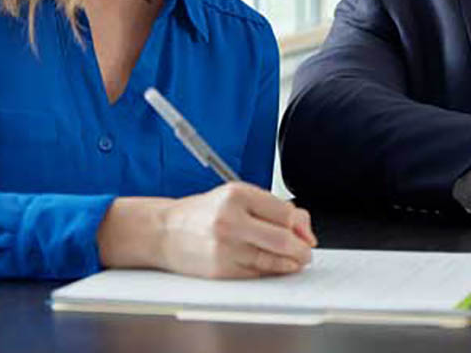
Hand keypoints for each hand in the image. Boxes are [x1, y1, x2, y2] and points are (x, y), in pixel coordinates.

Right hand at [99, 182, 317, 277]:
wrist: (164, 231)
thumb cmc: (204, 213)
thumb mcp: (238, 197)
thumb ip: (273, 208)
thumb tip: (305, 230)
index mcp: (237, 195)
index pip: (285, 214)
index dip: (302, 228)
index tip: (306, 235)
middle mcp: (230, 220)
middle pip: (283, 240)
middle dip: (302, 250)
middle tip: (306, 252)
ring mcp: (224, 247)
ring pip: (273, 261)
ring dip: (290, 263)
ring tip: (292, 260)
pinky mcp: (220, 270)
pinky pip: (257, 274)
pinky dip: (270, 271)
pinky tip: (271, 265)